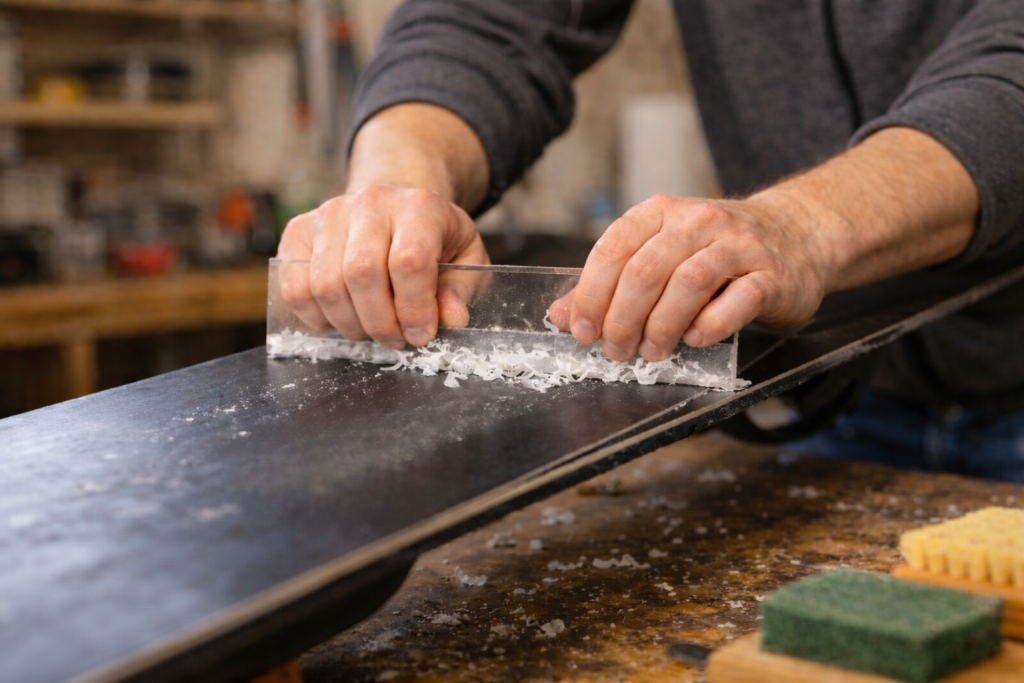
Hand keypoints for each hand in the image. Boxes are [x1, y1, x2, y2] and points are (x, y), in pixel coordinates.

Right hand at [276, 185, 489, 348]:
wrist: (396, 211)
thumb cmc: (434, 241)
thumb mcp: (466, 261)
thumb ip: (460, 291)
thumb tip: (451, 319)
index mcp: (419, 206)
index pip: (409, 261)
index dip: (415, 309)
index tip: (421, 334)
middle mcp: (370, 203)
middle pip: (361, 273)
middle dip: (380, 323)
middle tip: (395, 339)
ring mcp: (329, 215)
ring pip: (325, 285)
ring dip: (350, 324)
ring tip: (371, 329)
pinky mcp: (299, 232)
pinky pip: (295, 288)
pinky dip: (316, 318)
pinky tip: (341, 317)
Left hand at [548, 193, 833, 360]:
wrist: (797, 236)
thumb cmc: (716, 253)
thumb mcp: (660, 256)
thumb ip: (611, 284)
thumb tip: (561, 316)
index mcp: (661, 213)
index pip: (614, 248)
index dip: (590, 294)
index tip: (583, 330)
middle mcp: (699, 222)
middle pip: (646, 270)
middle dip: (623, 319)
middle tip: (617, 350)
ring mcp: (738, 246)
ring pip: (689, 283)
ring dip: (662, 326)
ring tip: (653, 351)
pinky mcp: (771, 275)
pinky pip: (737, 301)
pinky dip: (710, 326)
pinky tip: (695, 339)